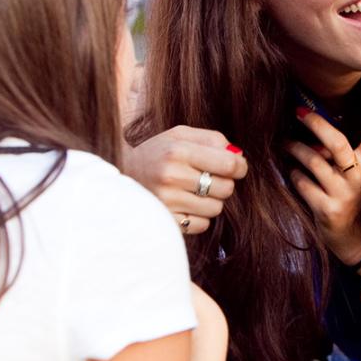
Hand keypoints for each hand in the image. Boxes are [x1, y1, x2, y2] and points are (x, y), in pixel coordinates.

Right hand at [124, 126, 246, 233]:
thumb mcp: (180, 135)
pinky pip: (202, 225)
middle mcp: (171, 176)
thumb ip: (212, 139)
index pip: (228, 164)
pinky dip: (200, 217)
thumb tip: (239, 156)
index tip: (237, 167)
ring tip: (195, 191)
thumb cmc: (158, 152)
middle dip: (224, 183)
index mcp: (178, 150)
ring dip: (212, 201)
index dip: (240, 166)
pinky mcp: (165, 221)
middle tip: (211, 178)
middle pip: (226, 188)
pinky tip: (186, 205)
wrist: (121, 174)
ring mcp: (167, 201)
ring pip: (216, 209)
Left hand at [287, 111, 360, 265]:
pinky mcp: (328, 209)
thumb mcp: (357, 174)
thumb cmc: (350, 197)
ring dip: (295, 148)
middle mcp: (360, 177)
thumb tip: (316, 120)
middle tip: (298, 112)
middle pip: (337, 142)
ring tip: (285, 143)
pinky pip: (303, 183)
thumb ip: (344, 153)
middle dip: (316, 123)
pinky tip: (292, 172)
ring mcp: (344, 194)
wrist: (352, 238)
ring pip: (314, 161)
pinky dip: (294, 175)